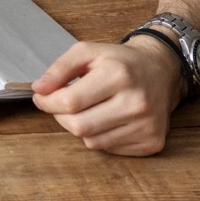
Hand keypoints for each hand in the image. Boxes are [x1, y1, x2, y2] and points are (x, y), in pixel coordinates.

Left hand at [31, 37, 186, 155]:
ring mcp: (146, 125)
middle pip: (79, 126)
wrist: (161, 70)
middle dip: (62, 116)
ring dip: (81, 127)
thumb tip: (39, 89)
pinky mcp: (152, 143)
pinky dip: (100, 136)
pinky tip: (107, 119)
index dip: (49, 102)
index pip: (71, 101)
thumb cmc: (121, 61)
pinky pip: (110, 149)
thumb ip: (60, 69)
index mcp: (118, 74)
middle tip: (62, 105)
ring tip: (88, 109)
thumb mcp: (88, 52)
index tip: (41, 98)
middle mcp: (136, 102)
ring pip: (92, 141)